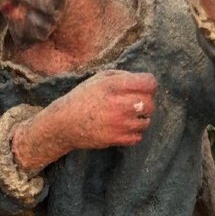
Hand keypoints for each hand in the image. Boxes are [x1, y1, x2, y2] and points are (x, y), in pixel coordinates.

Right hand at [12, 70, 156, 170]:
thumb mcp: (99, 79)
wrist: (64, 123)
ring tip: (127, 116)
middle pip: (150, 103)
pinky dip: (134, 133)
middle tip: (135, 103)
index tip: (143, 87)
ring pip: (146, 121)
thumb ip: (121, 76)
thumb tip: (141, 81)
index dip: (148, 84)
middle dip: (145, 102)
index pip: (149, 83)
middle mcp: (119, 104)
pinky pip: (138, 137)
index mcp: (115, 85)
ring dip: (140, 119)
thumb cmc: (82, 98)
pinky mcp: (116, 139)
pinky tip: (124, 127)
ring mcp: (119, 123)